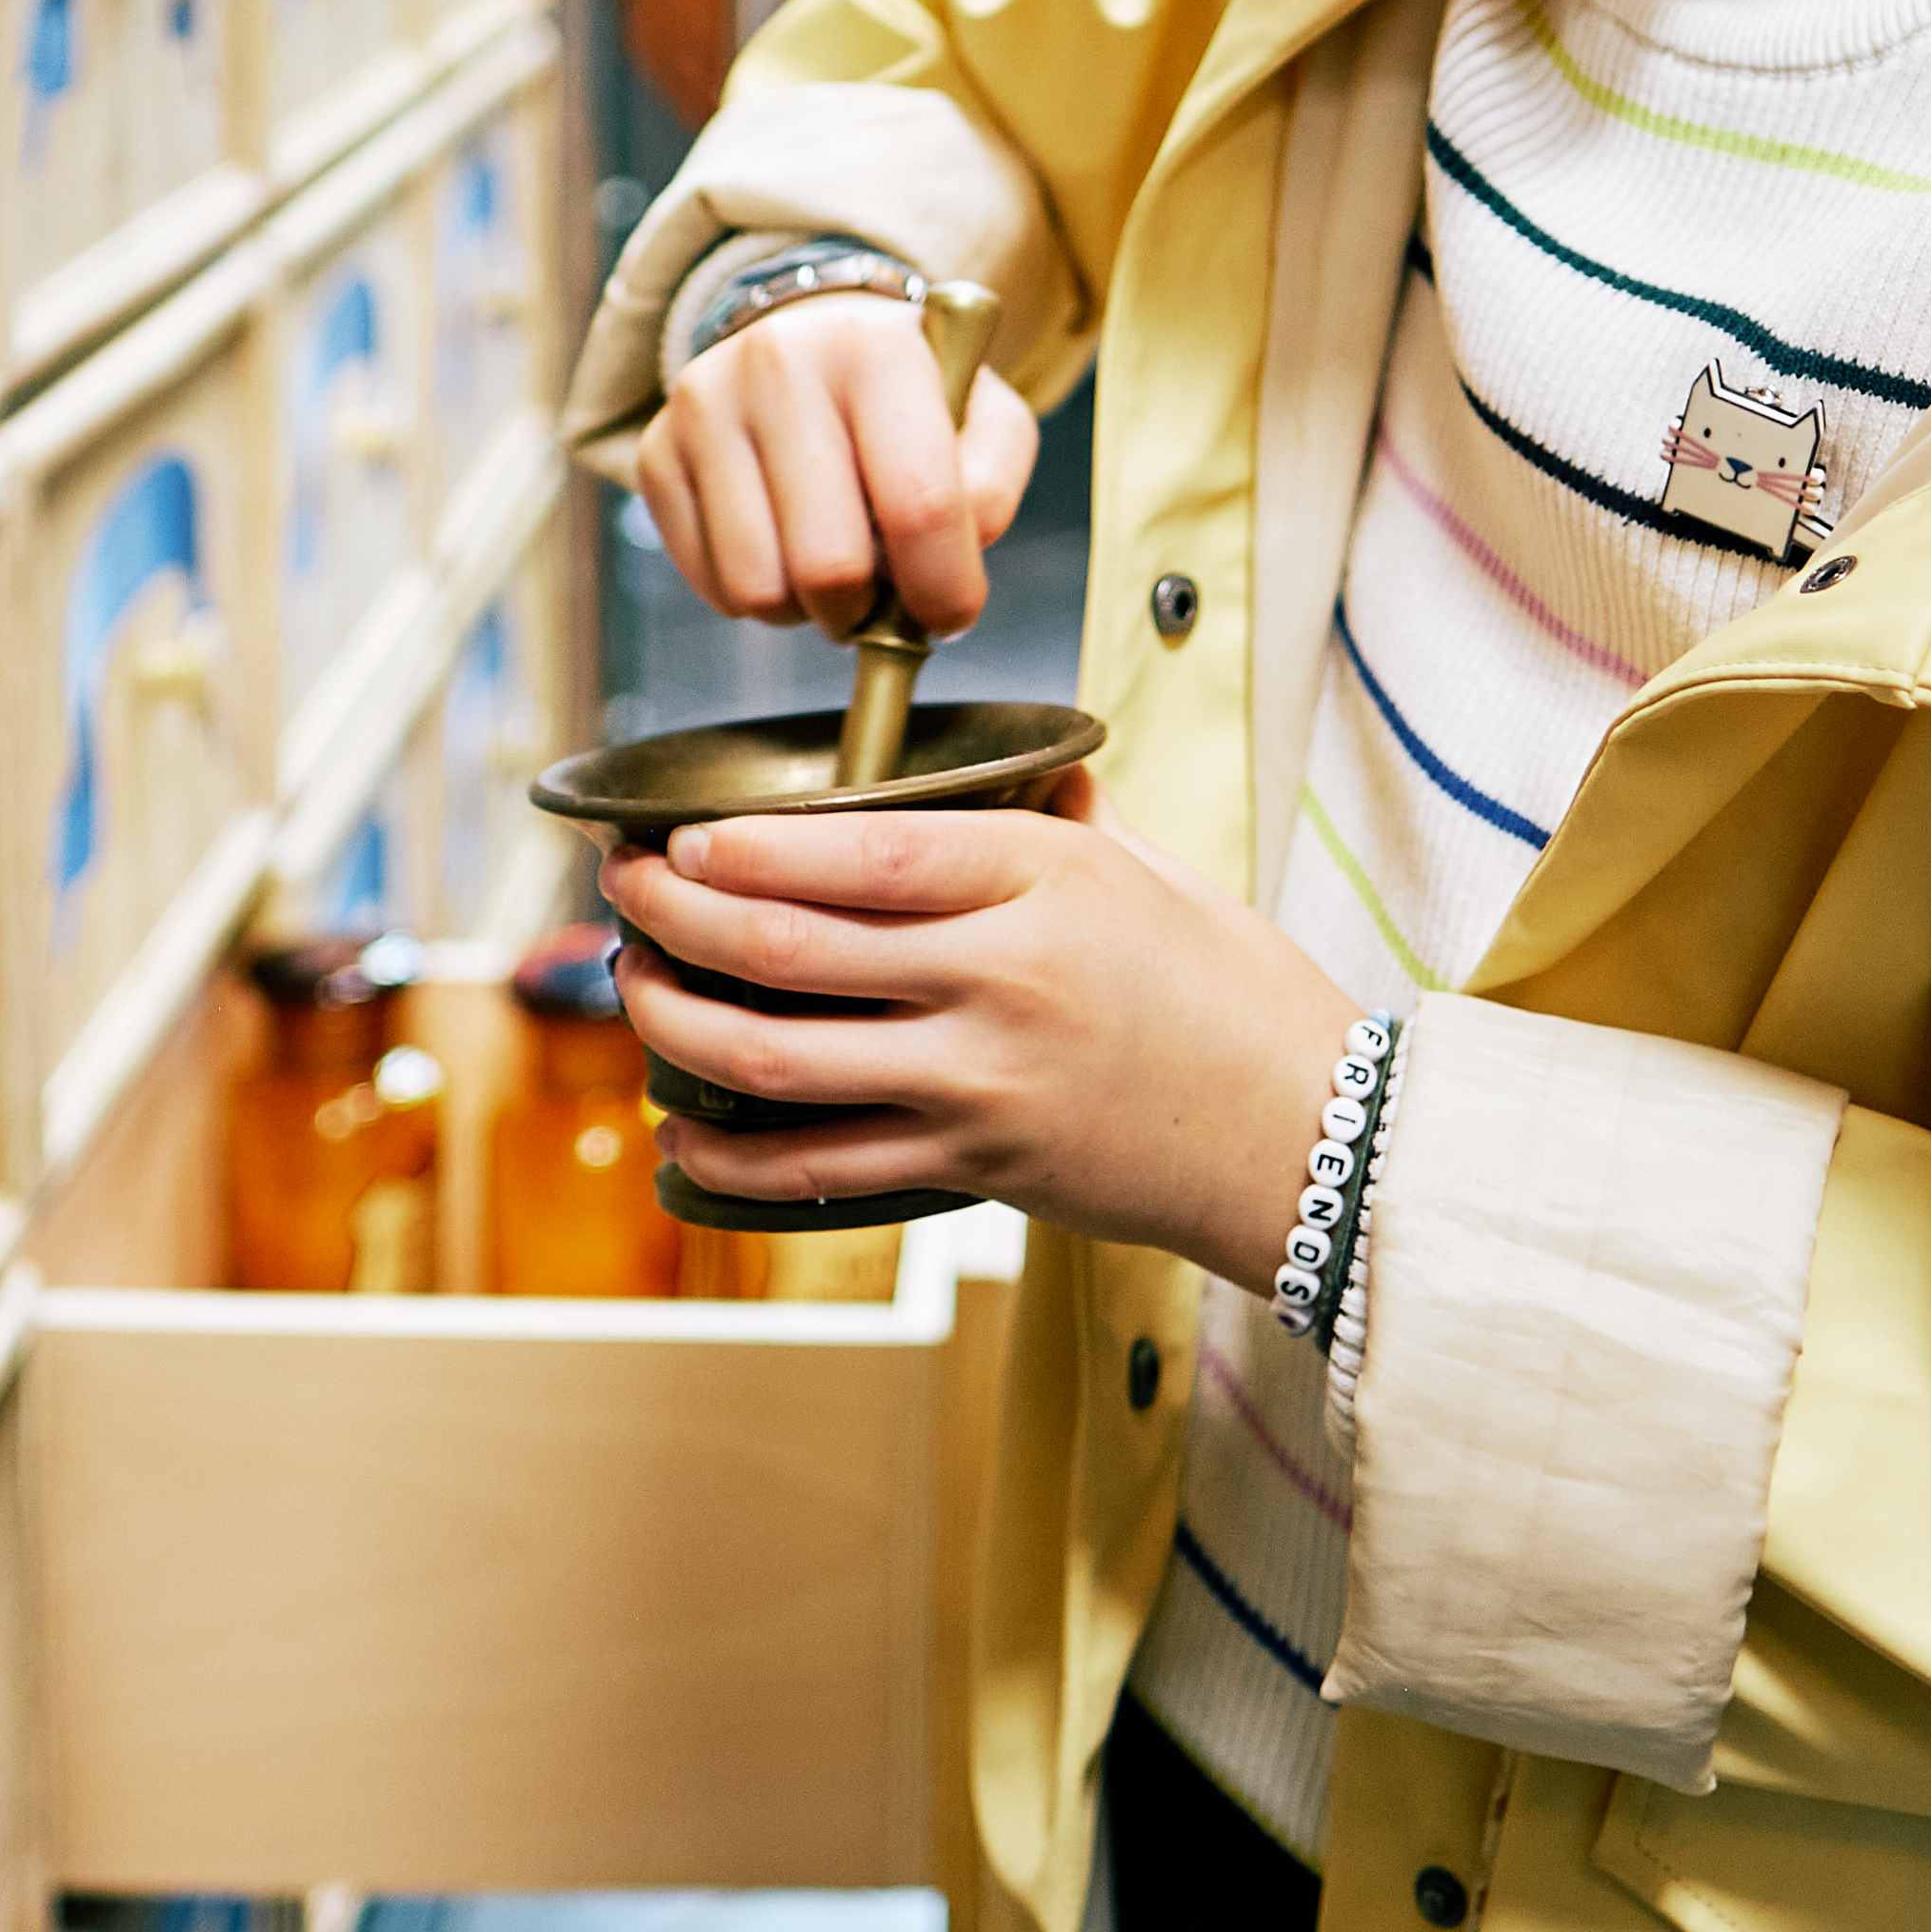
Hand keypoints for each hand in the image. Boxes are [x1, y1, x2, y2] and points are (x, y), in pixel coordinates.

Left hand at [601, 782, 1357, 1281]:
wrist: (1308, 1133)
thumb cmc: (1234, 992)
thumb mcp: (1150, 872)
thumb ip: (1058, 817)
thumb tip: (1006, 766)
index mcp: (1039, 879)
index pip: (855, 852)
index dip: (742, 846)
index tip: (677, 836)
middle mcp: (999, 976)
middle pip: (787, 944)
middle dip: (675, 915)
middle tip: (622, 893)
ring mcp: (981, 1079)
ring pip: (778, 1056)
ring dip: (679, 1023)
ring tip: (634, 990)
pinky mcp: (977, 1163)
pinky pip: (820, 1165)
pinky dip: (731, 1154)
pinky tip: (680, 1134)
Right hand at [635, 288, 1037, 638]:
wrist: (806, 343)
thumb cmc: (906, 398)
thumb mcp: (984, 416)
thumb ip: (992, 485)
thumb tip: (950, 560)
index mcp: (876, 347)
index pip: (919, 504)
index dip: (944, 587)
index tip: (950, 615)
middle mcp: (778, 363)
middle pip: (829, 563)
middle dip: (868, 612)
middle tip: (883, 599)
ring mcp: (704, 406)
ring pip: (759, 586)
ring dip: (808, 611)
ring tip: (832, 572)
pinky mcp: (658, 452)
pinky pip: (711, 585)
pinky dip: (757, 597)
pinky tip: (783, 552)